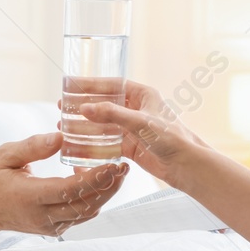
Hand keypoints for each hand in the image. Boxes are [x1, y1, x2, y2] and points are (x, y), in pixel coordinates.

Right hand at [0, 132, 126, 236]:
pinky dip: (93, 199)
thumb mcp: (5, 156)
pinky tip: (98, 179)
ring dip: (105, 193)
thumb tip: (62, 137)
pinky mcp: (55, 228)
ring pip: (87, 212)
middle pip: (86, 205)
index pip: (70, 190)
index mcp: (30, 197)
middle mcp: (43, 216)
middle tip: (124, 166)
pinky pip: (81, 215)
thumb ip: (33, 147)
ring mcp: (51, 226)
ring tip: (118, 171)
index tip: (113, 164)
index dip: (95, 179)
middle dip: (109, 186)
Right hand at [77, 80, 210, 190]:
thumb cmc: (170, 138)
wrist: (186, 165)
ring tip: (65, 126)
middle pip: (105, 103)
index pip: (111, 85)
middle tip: (63, 107)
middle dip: (84, 106)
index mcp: (143, 95)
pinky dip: (94, 143)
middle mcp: (137, 109)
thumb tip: (85, 108)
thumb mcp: (139, 122)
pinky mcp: (132, 146)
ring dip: (86, 125)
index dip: (90, 84)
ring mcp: (133, 128)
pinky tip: (78, 145)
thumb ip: (112, 114)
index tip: (70, 85)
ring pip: (104, 124)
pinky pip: (108, 142)